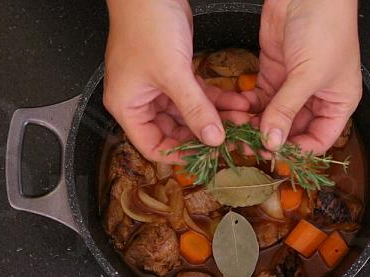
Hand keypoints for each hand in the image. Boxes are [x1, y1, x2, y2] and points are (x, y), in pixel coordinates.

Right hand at [103, 0, 248, 161]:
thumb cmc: (146, 25)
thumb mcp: (172, 73)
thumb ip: (195, 108)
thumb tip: (213, 137)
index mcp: (128, 107)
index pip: (152, 146)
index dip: (178, 155)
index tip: (206, 158)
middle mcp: (141, 100)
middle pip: (174, 131)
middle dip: (203, 135)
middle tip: (231, 139)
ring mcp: (158, 86)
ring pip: (189, 114)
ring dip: (215, 118)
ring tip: (241, 121)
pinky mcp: (174, 73)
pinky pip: (196, 95)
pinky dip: (215, 100)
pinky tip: (237, 103)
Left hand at [244, 0, 361, 153]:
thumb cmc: (325, 27)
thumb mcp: (308, 75)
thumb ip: (287, 109)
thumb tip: (273, 141)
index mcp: (338, 103)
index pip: (319, 140)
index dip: (299, 152)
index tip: (276, 156)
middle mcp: (316, 98)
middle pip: (293, 131)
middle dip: (273, 140)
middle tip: (251, 149)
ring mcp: (293, 86)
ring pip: (274, 117)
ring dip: (257, 127)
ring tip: (240, 135)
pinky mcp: (273, 73)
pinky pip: (260, 100)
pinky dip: (249, 109)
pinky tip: (238, 116)